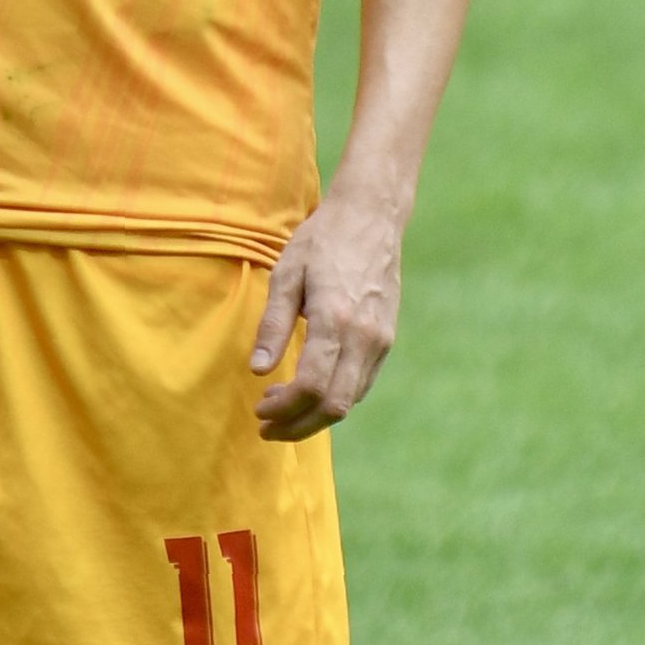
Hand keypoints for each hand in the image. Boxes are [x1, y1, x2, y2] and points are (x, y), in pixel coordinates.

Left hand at [249, 190, 402, 440]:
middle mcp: (364, 337)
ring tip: (282, 410)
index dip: (283, 408)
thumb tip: (258, 369)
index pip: (311, 386)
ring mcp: (380, 341)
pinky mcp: (387, 339)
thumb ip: (273, 324)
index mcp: (336, 319)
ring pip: (351, 400)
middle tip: (266, 426)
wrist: (371, 217)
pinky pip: (361, 384)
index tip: (259, 410)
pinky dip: (334, 398)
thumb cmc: (322, 240)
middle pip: (334, 406)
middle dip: (298, 425)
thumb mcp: (286, 273)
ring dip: (315, 416)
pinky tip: (309, 389)